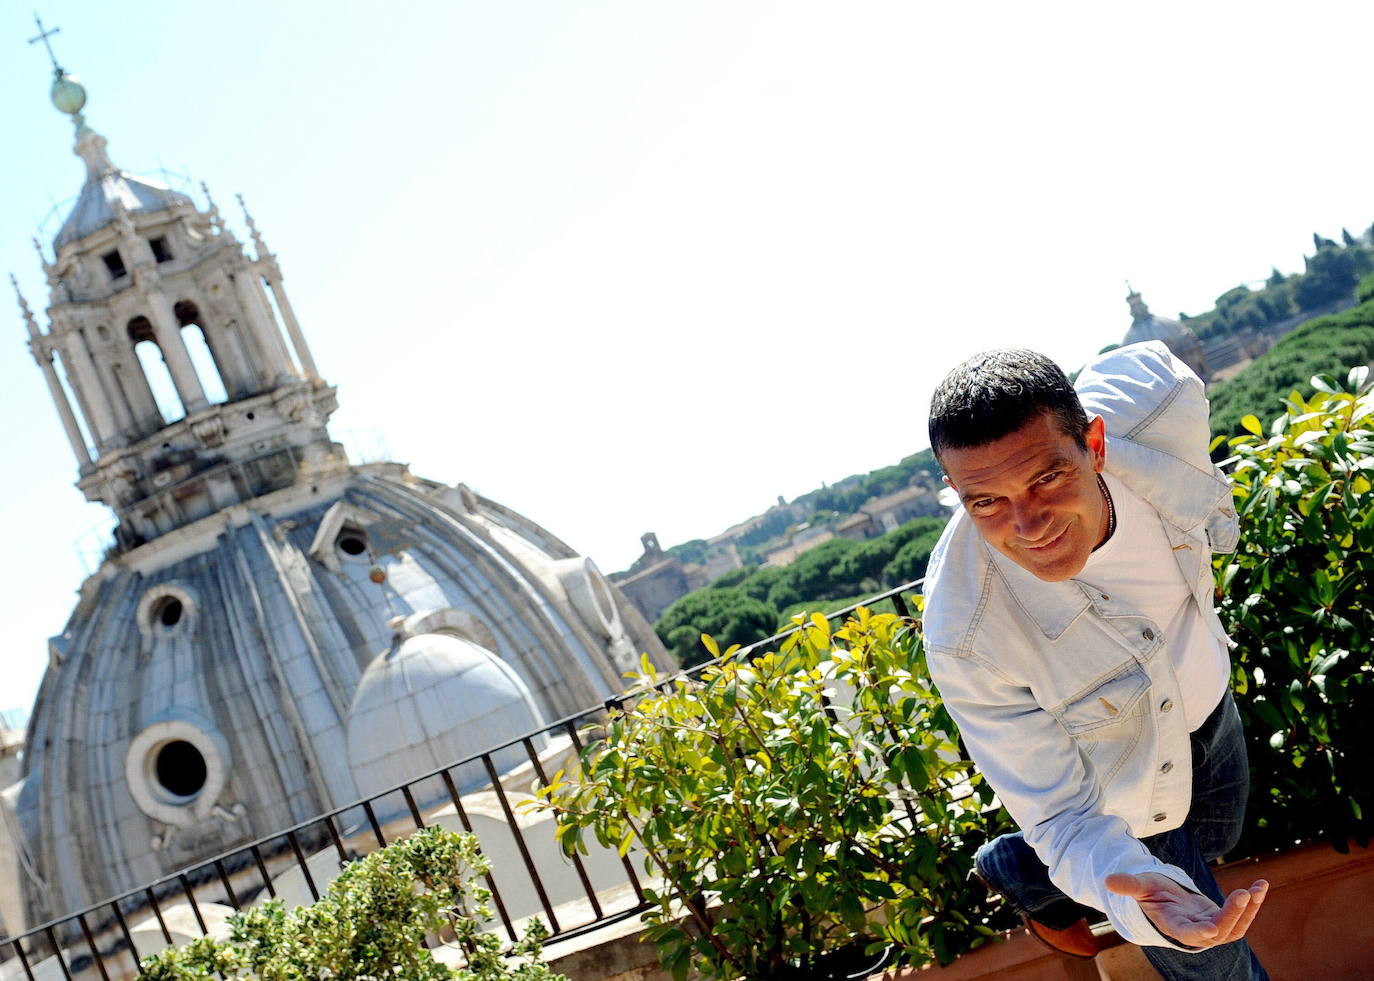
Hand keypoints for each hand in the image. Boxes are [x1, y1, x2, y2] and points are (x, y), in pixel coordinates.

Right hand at [1105, 871, 1267, 947]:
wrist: (1165, 902)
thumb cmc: (1150, 894)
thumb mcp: (1140, 886)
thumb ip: (1128, 885)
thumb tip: (1107, 881)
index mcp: (1174, 926)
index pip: (1187, 933)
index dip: (1199, 932)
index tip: (1213, 928)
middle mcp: (1195, 932)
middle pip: (1219, 929)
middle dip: (1233, 913)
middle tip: (1243, 893)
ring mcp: (1211, 928)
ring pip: (1235, 927)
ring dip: (1249, 910)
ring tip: (1258, 888)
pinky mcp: (1223, 921)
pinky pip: (1242, 917)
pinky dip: (1252, 904)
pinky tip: (1261, 886)